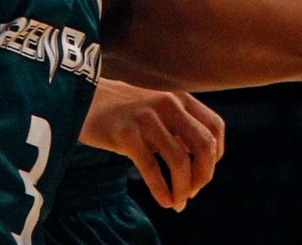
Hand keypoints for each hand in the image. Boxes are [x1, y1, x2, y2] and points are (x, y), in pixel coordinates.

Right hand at [79, 79, 225, 211]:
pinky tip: (165, 201)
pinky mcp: (126, 135)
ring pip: (180, 160)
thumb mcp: (159, 111)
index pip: (215, 128)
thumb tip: (200, 165)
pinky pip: (151, 168)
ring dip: (183, 188)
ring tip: (178, 202)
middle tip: (193, 193)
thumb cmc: (126, 112)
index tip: (203, 174)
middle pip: (204, 146)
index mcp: (181, 99)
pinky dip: (161, 190)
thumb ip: (180, 128)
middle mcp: (169, 105)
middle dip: (203, 175)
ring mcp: (147, 119)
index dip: (215, 156)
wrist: (86, 100)